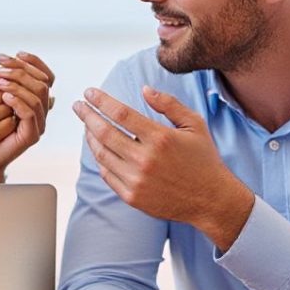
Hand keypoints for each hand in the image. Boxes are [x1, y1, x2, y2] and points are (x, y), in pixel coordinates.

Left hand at [0, 53, 56, 180]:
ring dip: (18, 85)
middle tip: (2, 67)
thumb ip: (1, 84)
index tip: (15, 54)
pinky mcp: (31, 136)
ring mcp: (38, 124)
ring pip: (37, 97)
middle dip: (21, 71)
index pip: (44, 75)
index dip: (33, 62)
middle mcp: (41, 111)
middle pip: (42, 83)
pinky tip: (4, 96)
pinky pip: (30, 114)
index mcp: (35, 100)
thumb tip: (0, 63)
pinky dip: (18, 102)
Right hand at [0, 71, 20, 181]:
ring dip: (11, 114)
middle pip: (7, 92)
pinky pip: (10, 124)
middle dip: (10, 100)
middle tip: (6, 110)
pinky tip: (2, 131)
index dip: (5, 86)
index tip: (4, 96)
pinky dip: (9, 128)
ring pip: (10, 108)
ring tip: (2, 121)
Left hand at [75, 87, 253, 248]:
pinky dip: (100, 159)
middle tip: (78, 105)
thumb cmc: (203, 159)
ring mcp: (136, 180)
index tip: (89, 92)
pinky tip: (99, 148)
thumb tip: (144, 89)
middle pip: (104, 132)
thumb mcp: (194, 125)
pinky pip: (107, 174)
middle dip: (87, 115)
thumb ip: (169, 104)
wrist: (211, 200)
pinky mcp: (132, 197)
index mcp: (160, 138)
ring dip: (90, 136)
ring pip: (102, 154)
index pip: (120, 114)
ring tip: (87, 125)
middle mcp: (145, 160)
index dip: (101, 100)